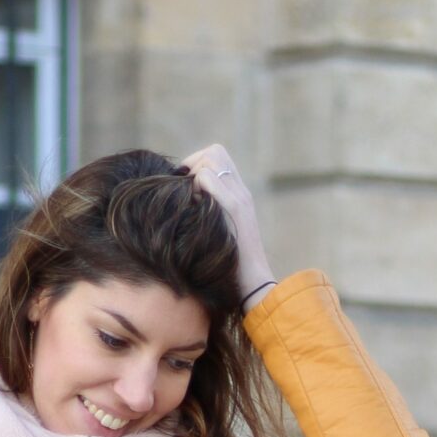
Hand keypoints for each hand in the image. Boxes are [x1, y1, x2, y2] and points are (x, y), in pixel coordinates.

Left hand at [179, 143, 274, 306]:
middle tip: (184, 191)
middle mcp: (241, 191)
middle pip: (215, 151)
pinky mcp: (236, 208)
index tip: (184, 187)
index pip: (218, 157)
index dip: (197, 163)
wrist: (254, 285)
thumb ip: (207, 218)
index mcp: (238, 196)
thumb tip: (182, 208)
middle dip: (193, 164)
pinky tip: (195, 209)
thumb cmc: (230, 269)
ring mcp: (240, 198)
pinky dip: (196, 187)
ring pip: (212, 159)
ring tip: (192, 202)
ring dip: (195, 175)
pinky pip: (208, 178)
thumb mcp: (216, 237)